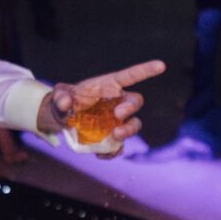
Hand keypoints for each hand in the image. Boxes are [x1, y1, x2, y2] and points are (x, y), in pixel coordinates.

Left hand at [37, 58, 166, 156]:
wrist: (60, 119)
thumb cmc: (64, 100)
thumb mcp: (59, 95)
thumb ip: (60, 97)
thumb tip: (66, 103)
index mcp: (109, 85)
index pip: (131, 76)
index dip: (146, 70)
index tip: (161, 65)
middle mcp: (117, 102)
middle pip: (135, 102)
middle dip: (130, 108)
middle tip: (117, 115)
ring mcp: (116, 121)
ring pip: (133, 124)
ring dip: (128, 131)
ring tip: (116, 135)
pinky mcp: (111, 137)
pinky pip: (120, 145)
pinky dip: (115, 150)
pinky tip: (103, 154)